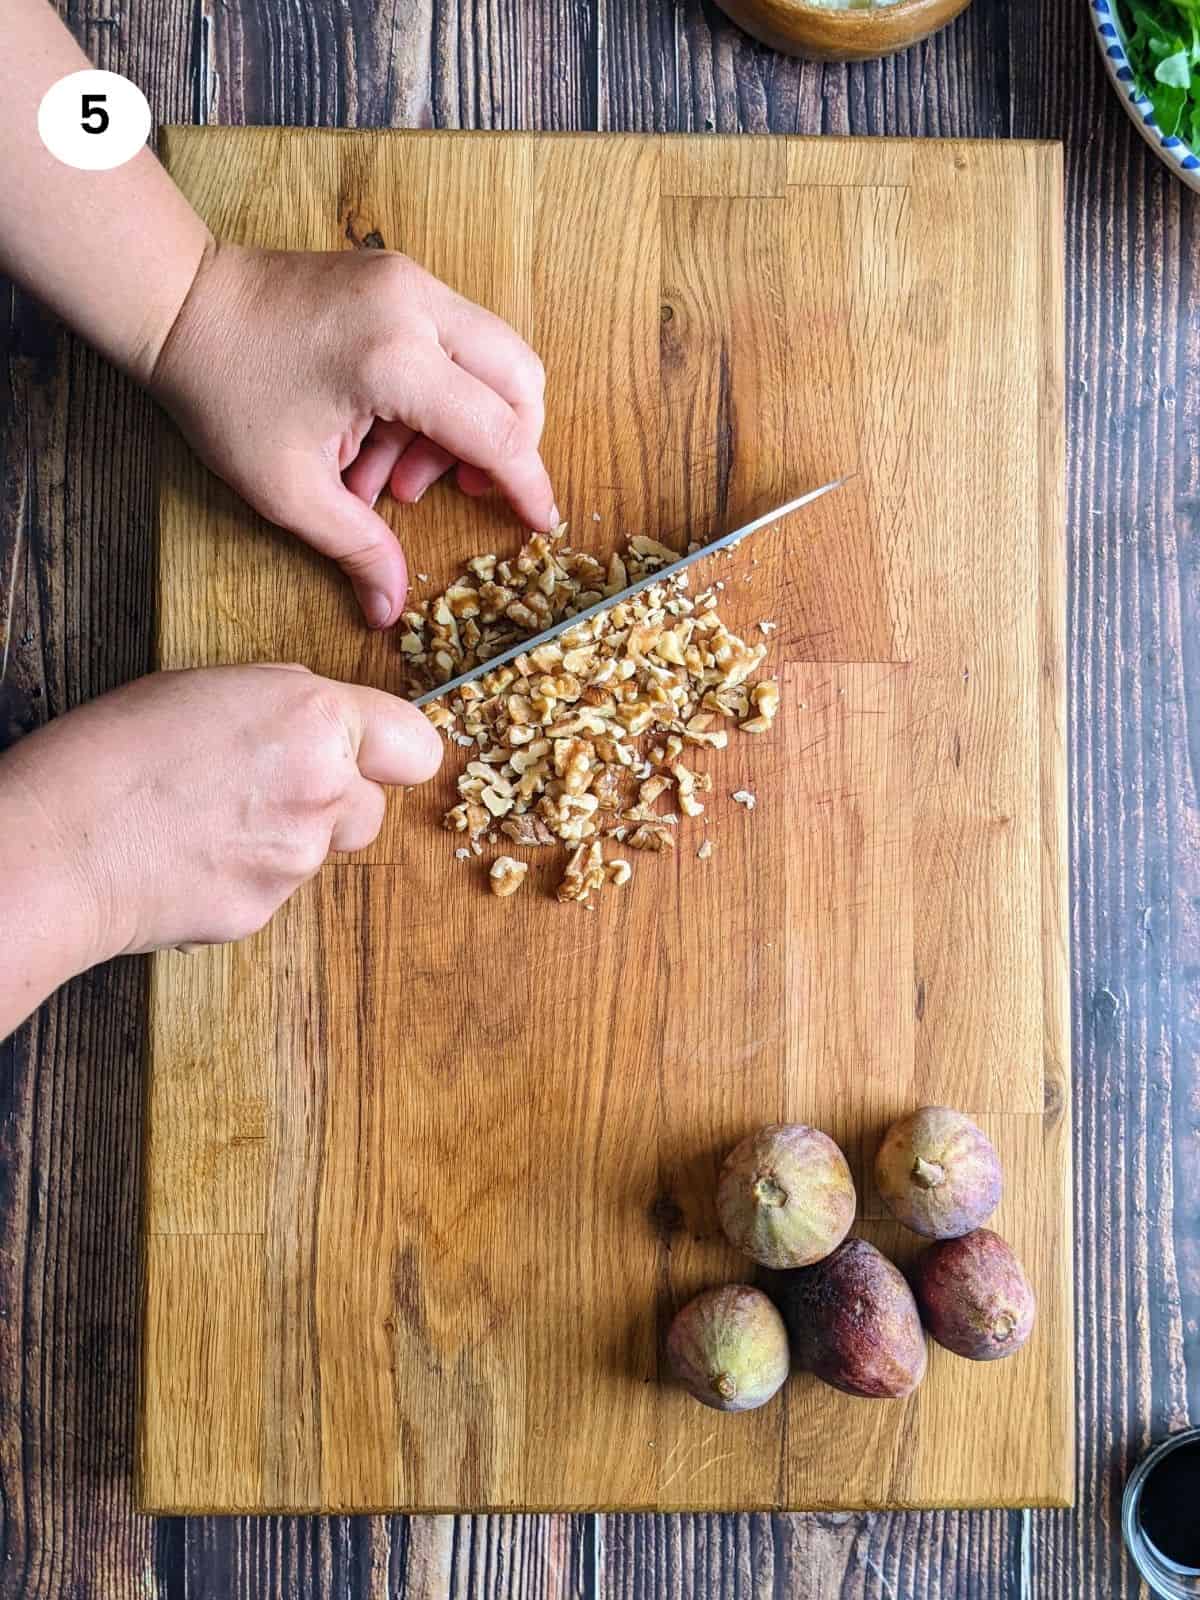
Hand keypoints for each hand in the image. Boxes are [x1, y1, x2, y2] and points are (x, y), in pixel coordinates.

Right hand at [0, 664, 441, 971]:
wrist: (55, 847)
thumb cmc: (111, 754)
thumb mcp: (204, 687)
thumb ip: (283, 703)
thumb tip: (314, 719)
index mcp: (316, 719)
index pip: (416, 745)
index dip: (390, 752)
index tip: (372, 755)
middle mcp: (323, 790)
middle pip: (371, 807)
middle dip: (332, 800)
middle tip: (261, 786)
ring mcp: (298, 859)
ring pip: (323, 850)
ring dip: (287, 838)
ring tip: (209, 819)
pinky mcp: (266, 912)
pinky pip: (277, 889)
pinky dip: (246, 876)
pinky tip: (192, 856)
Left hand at [149, 243, 557, 629]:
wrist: (178, 303)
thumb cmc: (223, 392)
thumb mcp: (288, 488)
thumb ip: (355, 547)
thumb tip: (389, 611)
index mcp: (394, 359)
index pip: (498, 429)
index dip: (527, 483)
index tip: (541, 521)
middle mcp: (417, 306)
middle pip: (520, 378)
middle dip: (507, 444)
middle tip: (458, 489)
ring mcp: (411, 281)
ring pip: (494, 356)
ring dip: (466, 424)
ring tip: (394, 474)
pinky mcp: (399, 277)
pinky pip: (455, 340)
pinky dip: (441, 394)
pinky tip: (384, 436)